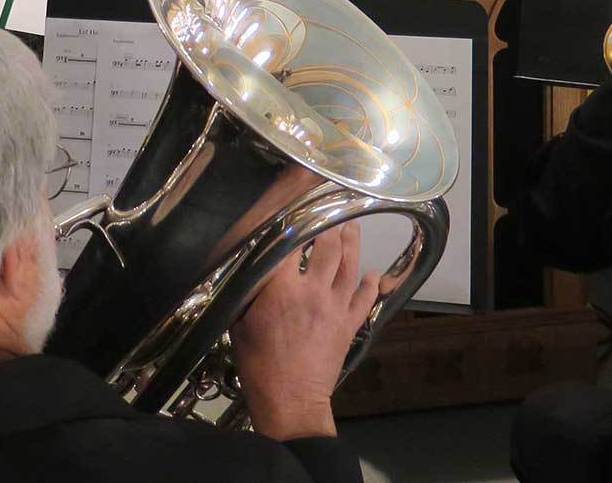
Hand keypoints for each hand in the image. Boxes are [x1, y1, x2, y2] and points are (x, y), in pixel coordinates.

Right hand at [231, 221, 380, 441]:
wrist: (290, 400)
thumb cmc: (259, 365)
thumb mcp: (239, 323)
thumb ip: (247, 292)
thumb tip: (249, 271)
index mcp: (281, 289)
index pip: (289, 243)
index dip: (291, 223)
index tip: (291, 211)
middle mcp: (313, 291)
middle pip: (327, 247)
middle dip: (329, 227)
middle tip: (330, 214)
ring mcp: (335, 307)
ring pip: (349, 266)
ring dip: (352, 244)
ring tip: (352, 229)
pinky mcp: (349, 325)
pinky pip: (365, 298)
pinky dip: (371, 284)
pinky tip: (372, 274)